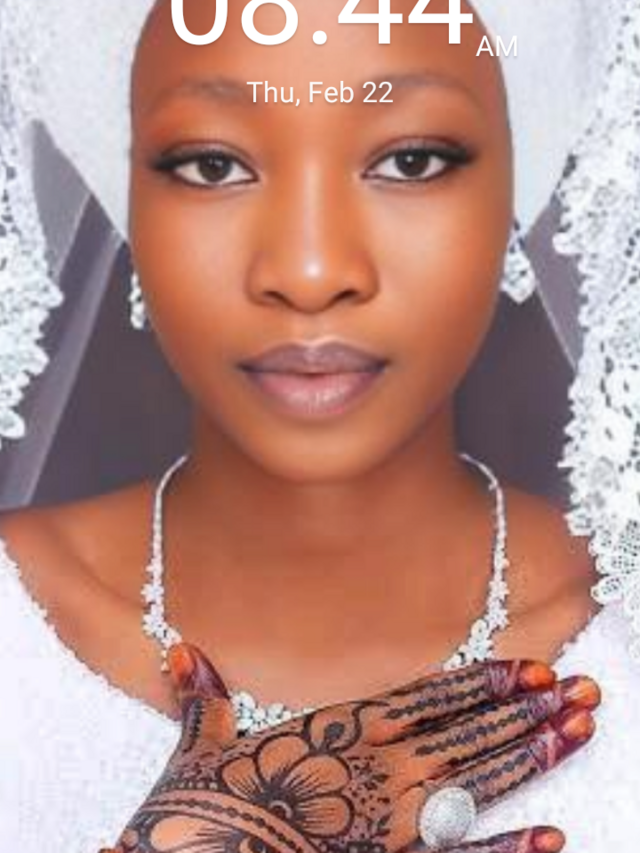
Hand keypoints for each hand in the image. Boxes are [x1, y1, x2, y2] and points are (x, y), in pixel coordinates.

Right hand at [104, 645, 599, 852]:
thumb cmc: (201, 808)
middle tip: (582, 690)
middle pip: (469, 731)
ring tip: (579, 733)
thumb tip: (183, 651)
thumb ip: (205, 696)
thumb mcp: (200, 744)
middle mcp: (378, 768)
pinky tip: (555, 837)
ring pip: (479, 782)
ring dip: (533, 758)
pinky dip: (510, 851)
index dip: (485, 679)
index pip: (430, 694)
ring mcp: (392, 823)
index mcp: (342, 728)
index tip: (532, 667)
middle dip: (528, 710)